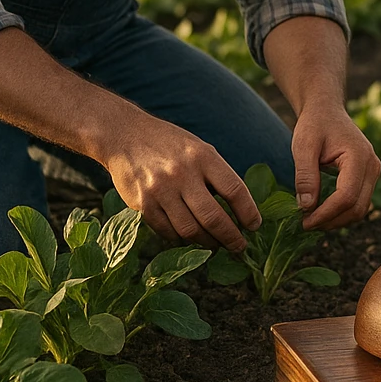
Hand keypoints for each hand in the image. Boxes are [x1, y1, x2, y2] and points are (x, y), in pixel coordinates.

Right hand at [102, 112, 261, 252]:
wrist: (125, 135)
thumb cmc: (170, 144)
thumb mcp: (199, 148)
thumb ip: (216, 175)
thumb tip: (240, 209)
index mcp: (203, 156)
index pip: (234, 189)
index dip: (248, 212)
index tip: (255, 226)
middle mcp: (182, 173)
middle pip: (213, 217)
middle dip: (231, 237)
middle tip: (240, 247)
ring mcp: (160, 190)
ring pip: (190, 230)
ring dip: (207, 243)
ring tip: (216, 245)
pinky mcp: (143, 204)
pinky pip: (168, 232)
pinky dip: (182, 239)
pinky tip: (191, 238)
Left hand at [291, 104, 380, 229]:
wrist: (326, 110)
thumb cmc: (314, 124)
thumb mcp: (303, 146)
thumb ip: (305, 175)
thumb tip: (306, 207)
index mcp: (359, 156)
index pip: (346, 196)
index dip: (325, 214)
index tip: (303, 221)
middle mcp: (372, 166)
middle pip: (357, 208)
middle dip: (331, 221)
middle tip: (305, 224)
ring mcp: (373, 172)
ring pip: (360, 209)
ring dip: (337, 220)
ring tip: (312, 219)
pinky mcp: (368, 176)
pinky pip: (358, 202)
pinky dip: (342, 212)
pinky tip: (322, 211)